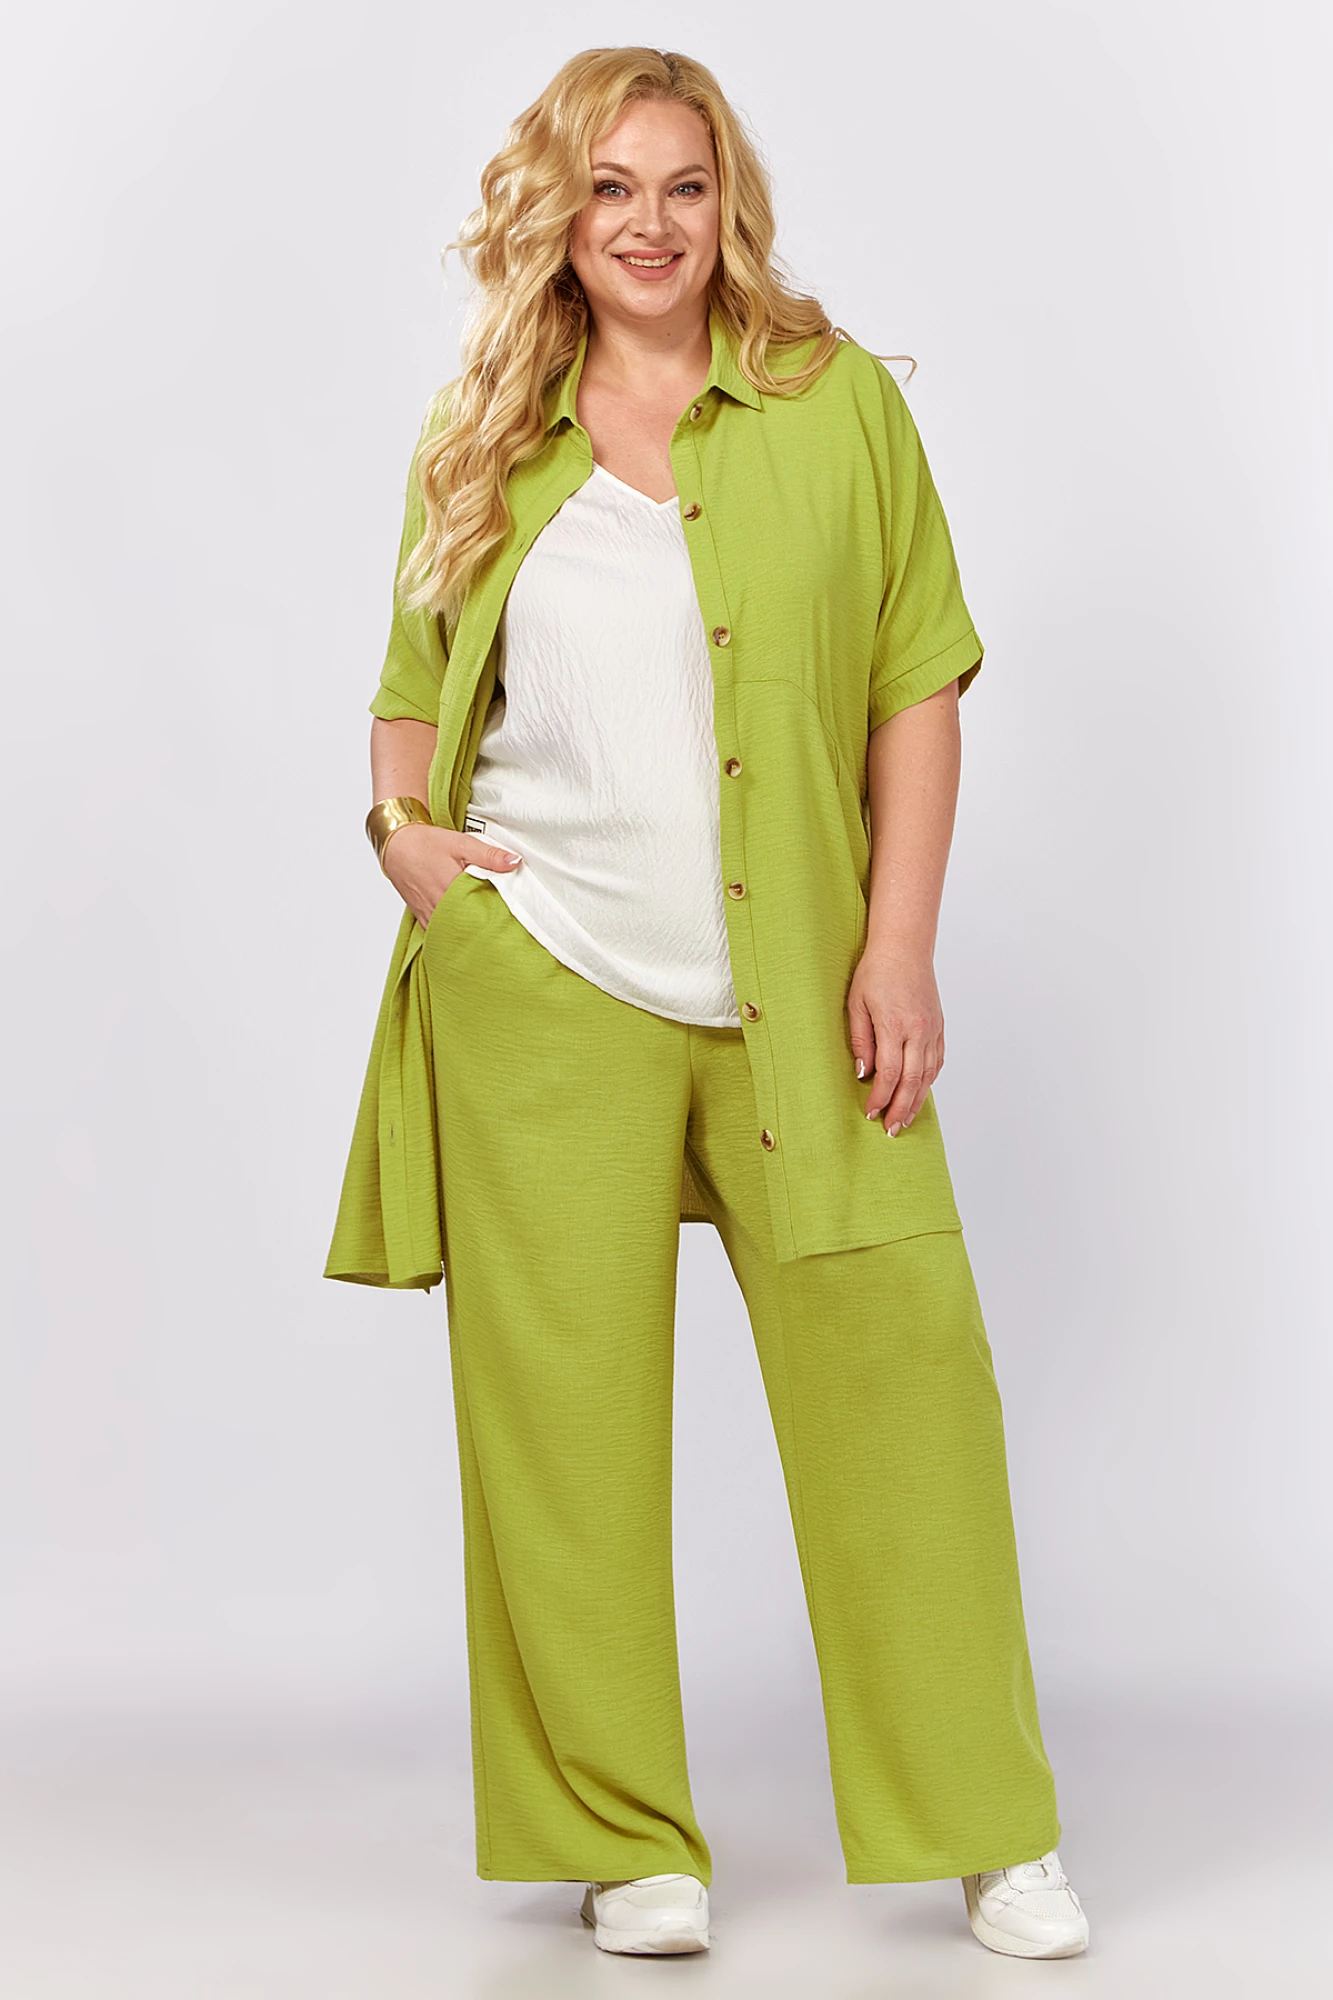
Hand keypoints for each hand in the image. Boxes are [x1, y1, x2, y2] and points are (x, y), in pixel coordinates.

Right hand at [381, 825, 521, 928]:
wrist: (396, 847)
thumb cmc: (426, 844)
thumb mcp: (461, 843)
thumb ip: (489, 855)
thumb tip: (515, 862)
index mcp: (453, 891)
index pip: (485, 912)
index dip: (500, 913)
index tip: (512, 912)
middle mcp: (441, 909)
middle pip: (472, 926)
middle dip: (487, 925)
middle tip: (503, 920)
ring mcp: (431, 917)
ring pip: (457, 932)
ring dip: (471, 929)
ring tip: (487, 925)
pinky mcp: (425, 920)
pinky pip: (444, 932)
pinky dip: (456, 931)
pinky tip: (467, 925)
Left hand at [846, 943, 943, 1135]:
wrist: (905, 948)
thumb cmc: (876, 971)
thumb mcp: (857, 1004)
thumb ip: (860, 1040)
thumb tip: (863, 1073)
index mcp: (895, 1025)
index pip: (889, 1074)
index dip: (879, 1097)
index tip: (869, 1111)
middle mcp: (919, 1030)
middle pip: (912, 1081)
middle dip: (900, 1109)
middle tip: (890, 1129)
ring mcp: (932, 1029)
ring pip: (927, 1075)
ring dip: (917, 1100)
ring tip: (905, 1120)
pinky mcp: (939, 1026)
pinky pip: (937, 1061)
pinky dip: (928, 1081)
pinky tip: (920, 1092)